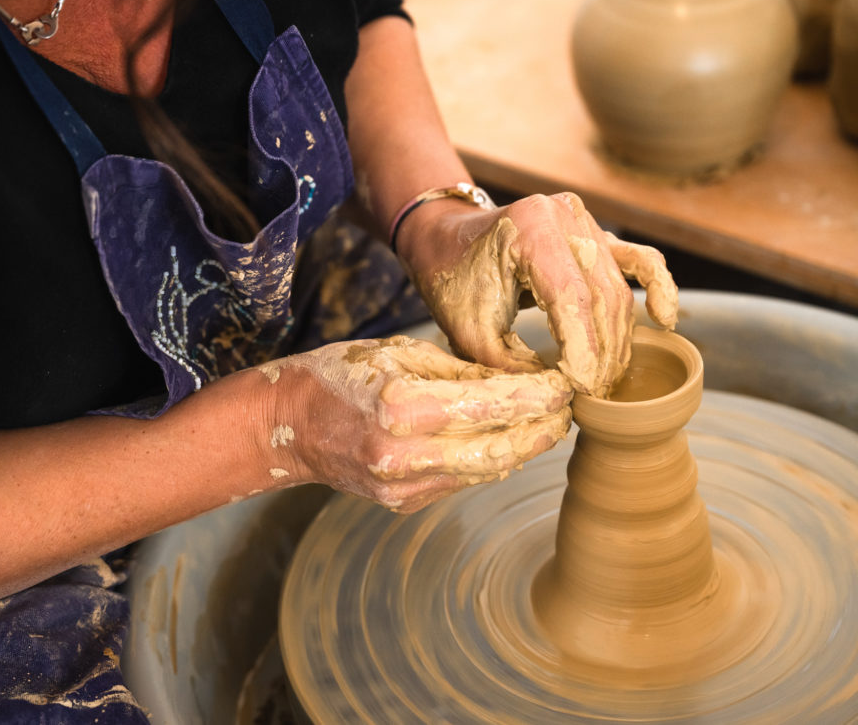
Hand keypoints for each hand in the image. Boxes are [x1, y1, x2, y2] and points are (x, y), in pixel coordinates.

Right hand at [265, 336, 572, 513]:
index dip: (536, 398)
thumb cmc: (341, 375)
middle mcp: (404, 454)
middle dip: (542, 432)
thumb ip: (461, 372)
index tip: (565, 386)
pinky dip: (490, 461)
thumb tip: (520, 381)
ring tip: (548, 425)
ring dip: (523, 450)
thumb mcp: (400, 353)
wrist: (288, 426)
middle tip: (569, 411)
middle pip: (499, 449)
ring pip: (486, 471)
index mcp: (402, 406)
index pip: (490, 406)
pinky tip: (506, 442)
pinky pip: (461, 481)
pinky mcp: (403, 503)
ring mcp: (402, 486)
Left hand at [396, 192, 678, 396]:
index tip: (583, 390)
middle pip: (603, 296)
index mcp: (529, 229)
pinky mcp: (594, 232)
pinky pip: (638, 260)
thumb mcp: (469, 331)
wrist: (444, 239)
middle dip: (603, 352)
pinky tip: (665, 320)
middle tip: (595, 395)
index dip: (585, 351)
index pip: (572, 299)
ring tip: (609, 379)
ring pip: (619, 288)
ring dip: (620, 338)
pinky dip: (656, 288)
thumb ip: (511, 366)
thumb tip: (557, 397)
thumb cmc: (452, 281)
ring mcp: (583, 220)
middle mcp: (564, 216)